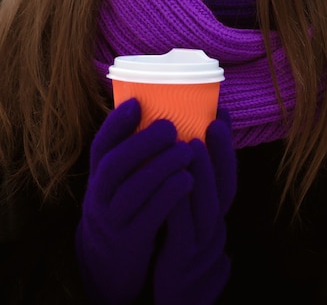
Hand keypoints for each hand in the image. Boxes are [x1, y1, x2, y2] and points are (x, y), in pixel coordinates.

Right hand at [76, 98, 192, 304]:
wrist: (111, 262)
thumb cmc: (128, 204)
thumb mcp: (123, 179)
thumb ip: (137, 151)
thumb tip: (171, 109)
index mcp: (99, 173)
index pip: (101, 145)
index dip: (116, 124)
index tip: (136, 103)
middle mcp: (100, 194)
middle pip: (114, 166)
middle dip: (142, 143)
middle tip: (170, 127)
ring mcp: (112, 219)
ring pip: (131, 191)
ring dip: (159, 168)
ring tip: (186, 151)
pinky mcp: (130, 241)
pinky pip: (147, 218)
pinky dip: (168, 196)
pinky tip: (187, 180)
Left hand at [154, 109, 236, 304]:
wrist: (176, 296)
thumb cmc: (180, 243)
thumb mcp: (192, 212)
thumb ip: (192, 181)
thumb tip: (185, 135)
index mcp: (215, 211)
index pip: (229, 175)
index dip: (228, 146)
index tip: (222, 113)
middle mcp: (214, 224)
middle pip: (224, 187)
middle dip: (220, 153)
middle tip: (212, 122)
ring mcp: (200, 242)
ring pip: (206, 205)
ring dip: (202, 174)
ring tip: (190, 143)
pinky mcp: (181, 257)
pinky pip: (181, 228)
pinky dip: (177, 203)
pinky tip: (169, 182)